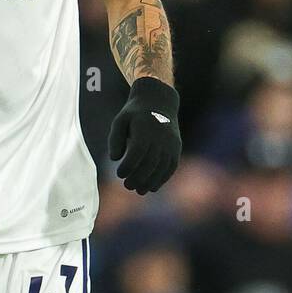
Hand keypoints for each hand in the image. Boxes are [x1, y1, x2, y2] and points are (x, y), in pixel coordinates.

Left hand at [108, 76, 181, 193]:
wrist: (159, 101)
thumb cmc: (134, 113)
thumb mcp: (120, 120)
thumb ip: (115, 139)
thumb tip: (115, 159)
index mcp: (144, 129)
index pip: (136, 152)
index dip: (128, 166)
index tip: (119, 174)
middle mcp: (160, 136)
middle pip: (150, 162)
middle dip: (138, 178)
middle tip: (127, 186)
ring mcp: (171, 142)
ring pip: (162, 167)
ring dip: (151, 182)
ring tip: (140, 191)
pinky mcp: (177, 147)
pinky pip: (171, 166)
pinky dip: (163, 178)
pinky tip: (153, 187)